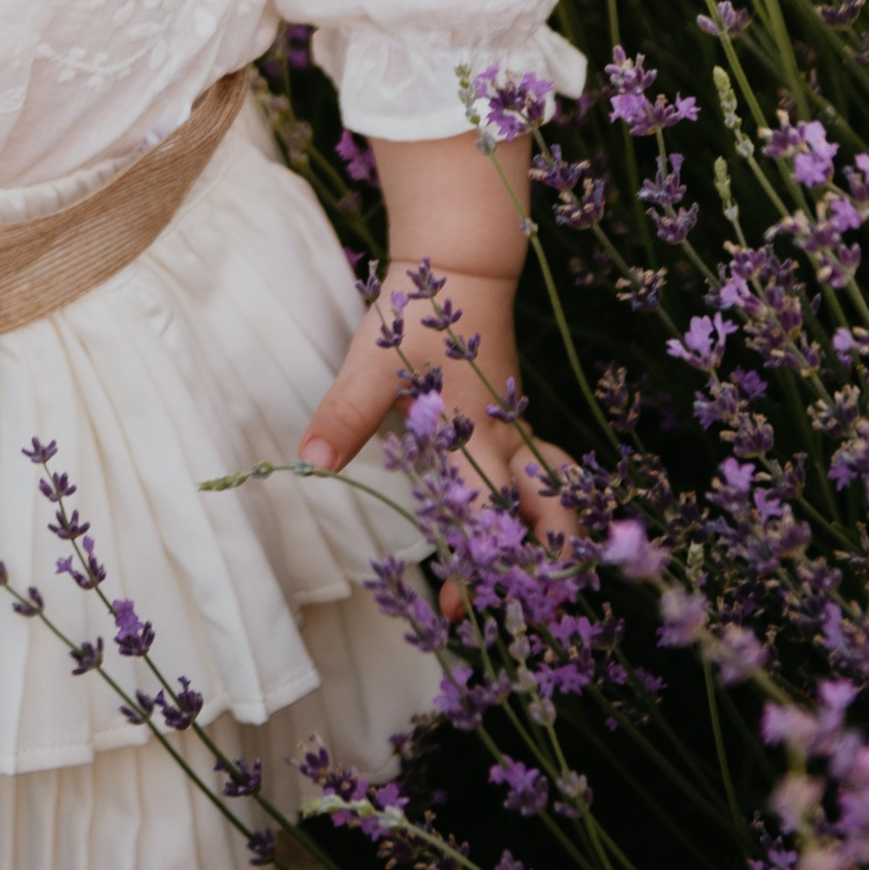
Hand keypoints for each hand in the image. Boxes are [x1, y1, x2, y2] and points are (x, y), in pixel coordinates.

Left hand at [297, 260, 576, 616]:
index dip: (476, 568)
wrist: (463, 260)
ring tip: (538, 579)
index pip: (488, 519)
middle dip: (546, 564)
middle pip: (550, 513)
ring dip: (551, 534)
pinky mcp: (510, 415)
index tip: (454, 606)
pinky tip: (518, 523)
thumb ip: (346, 415)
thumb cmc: (419, 313)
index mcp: (476, 440)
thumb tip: (314, 463)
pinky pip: (539, 470)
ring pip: (554, 491)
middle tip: (528, 609)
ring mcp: (515, 427)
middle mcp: (506, 441)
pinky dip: (538, 503)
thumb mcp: (373, 364)